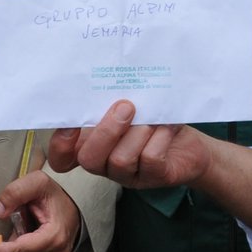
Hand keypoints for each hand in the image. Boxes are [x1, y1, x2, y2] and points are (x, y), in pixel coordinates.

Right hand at [48, 100, 212, 189]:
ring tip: (150, 117)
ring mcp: (129, 174)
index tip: (73, 123)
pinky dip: (158, 138)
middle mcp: (106, 163)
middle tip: (126, 107)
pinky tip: (166, 125)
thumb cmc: (153, 120)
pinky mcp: (154, 177)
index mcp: (92, 145)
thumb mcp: (129, 108)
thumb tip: (105, 75)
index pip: (62, 157)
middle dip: (106, 131)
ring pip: (121, 160)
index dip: (61, 144)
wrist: (190, 145)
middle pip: (90, 159)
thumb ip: (111, 100)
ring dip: (137, 133)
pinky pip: (150, 160)